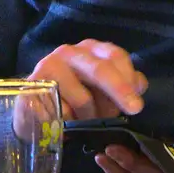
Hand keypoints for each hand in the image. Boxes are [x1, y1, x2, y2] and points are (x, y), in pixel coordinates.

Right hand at [25, 40, 146, 121]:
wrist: (34, 107)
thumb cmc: (73, 96)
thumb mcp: (101, 89)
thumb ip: (123, 84)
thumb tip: (139, 84)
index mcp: (90, 50)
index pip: (115, 56)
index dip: (129, 79)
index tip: (137, 103)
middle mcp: (69, 52)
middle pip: (100, 70)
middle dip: (119, 91)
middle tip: (134, 109)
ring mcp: (49, 67)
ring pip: (83, 98)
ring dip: (90, 117)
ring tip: (85, 122)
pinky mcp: (34, 88)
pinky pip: (62, 112)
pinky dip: (69, 123)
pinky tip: (66, 123)